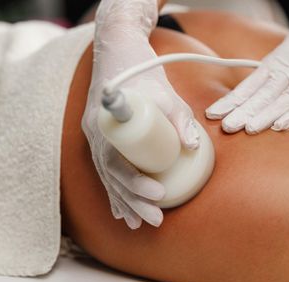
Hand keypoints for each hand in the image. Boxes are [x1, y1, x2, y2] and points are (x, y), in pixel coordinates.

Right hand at [81, 0, 199, 228]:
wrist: (118, 50)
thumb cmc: (143, 70)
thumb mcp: (166, 90)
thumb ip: (180, 118)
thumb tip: (193, 148)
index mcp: (107, 122)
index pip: (116, 161)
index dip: (134, 182)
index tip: (158, 194)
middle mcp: (95, 133)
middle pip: (111, 176)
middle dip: (133, 201)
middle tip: (155, 220)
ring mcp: (95, 137)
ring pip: (107, 177)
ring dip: (124, 202)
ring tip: (140, 224)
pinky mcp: (100, 139)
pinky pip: (105, 171)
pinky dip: (115, 192)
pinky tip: (123, 212)